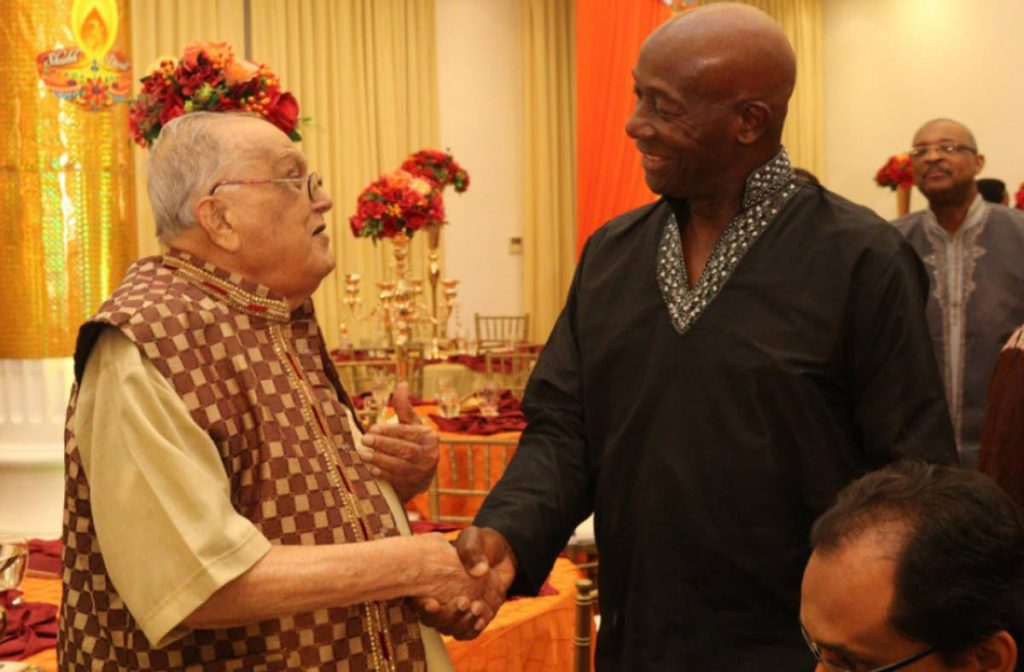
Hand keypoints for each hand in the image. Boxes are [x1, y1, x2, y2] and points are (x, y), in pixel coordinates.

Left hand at [359, 382, 438, 499]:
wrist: (419, 475)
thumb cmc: (413, 444)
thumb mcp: (411, 425)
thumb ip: (404, 407)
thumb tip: (402, 383)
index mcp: (430, 437)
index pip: (407, 432)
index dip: (389, 431)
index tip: (372, 428)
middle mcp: (430, 455)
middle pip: (403, 449)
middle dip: (382, 444)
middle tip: (364, 439)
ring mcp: (423, 472)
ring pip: (399, 465)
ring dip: (380, 460)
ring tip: (363, 454)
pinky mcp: (415, 485)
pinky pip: (397, 480)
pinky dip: (384, 475)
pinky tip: (372, 470)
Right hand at [415, 526, 516, 639]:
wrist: (500, 554)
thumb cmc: (480, 544)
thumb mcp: (473, 539)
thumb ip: (471, 550)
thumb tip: (479, 571)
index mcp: (431, 579)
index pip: (416, 598)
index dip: (420, 604)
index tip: (433, 603)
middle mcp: (439, 599)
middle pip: (431, 620)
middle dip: (446, 615)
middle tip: (464, 601)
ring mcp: (454, 611)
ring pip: (448, 629)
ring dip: (461, 622)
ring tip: (477, 606)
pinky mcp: (471, 618)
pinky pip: (466, 633)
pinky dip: (472, 629)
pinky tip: (480, 619)